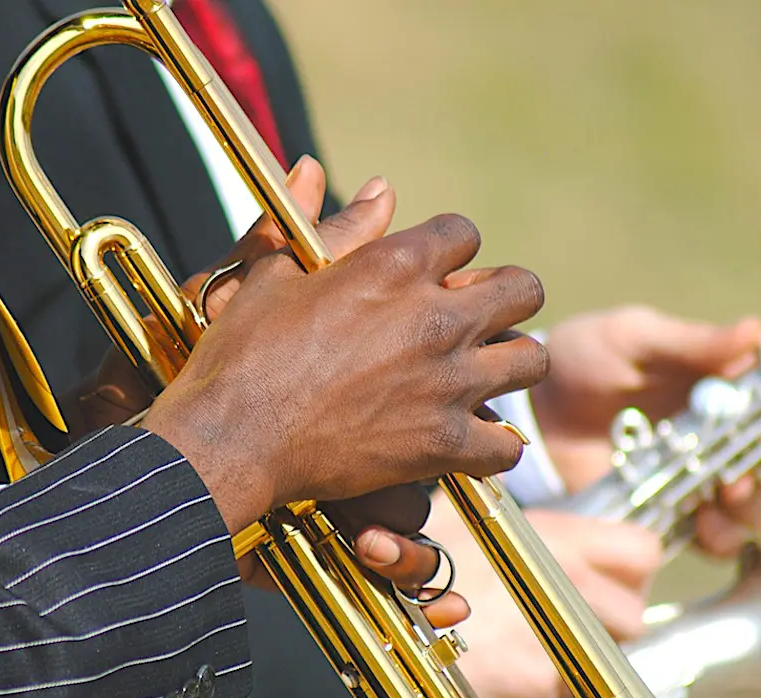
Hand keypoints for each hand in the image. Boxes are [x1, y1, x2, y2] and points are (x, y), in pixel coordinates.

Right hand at [68, 156, 477, 629]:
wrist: (230, 439)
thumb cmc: (242, 354)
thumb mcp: (277, 273)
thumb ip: (336, 226)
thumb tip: (378, 185)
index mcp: (394, 266)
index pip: (464, 234)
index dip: (449, 251)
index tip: (433, 274)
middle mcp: (434, 319)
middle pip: (523, 289)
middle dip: (504, 297)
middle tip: (477, 318)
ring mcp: (445, 383)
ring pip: (530, 362)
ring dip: (509, 364)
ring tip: (483, 374)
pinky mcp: (441, 444)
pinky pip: (505, 447)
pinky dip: (492, 445)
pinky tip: (471, 439)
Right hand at [418, 501, 661, 697]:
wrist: (377, 623)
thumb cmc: (406, 567)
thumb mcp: (452, 517)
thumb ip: (497, 516)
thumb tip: (508, 506)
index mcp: (555, 540)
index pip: (639, 551)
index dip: (626, 567)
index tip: (606, 577)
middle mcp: (565, 590)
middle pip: (630, 617)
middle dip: (600, 625)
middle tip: (553, 620)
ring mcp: (554, 644)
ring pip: (591, 665)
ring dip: (559, 664)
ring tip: (509, 646)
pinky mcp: (535, 689)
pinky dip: (520, 697)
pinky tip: (485, 673)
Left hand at [530, 305, 760, 557]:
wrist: (530, 413)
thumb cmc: (581, 364)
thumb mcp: (631, 339)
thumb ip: (691, 342)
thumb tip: (756, 331)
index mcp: (732, 387)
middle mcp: (730, 437)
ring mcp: (706, 481)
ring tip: (734, 485)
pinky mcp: (677, 516)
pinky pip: (723, 540)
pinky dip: (726, 533)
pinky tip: (708, 517)